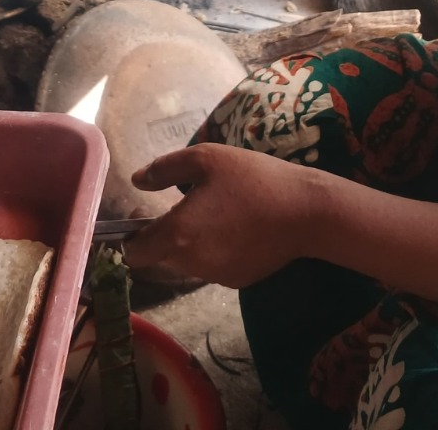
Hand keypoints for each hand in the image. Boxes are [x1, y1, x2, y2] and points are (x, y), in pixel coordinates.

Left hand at [122, 143, 320, 287]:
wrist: (306, 212)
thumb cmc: (252, 179)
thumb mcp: (205, 158)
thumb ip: (164, 169)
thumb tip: (138, 181)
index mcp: (177, 234)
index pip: (134, 253)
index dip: (131, 236)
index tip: (144, 214)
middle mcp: (191, 263)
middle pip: (158, 258)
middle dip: (161, 237)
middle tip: (182, 207)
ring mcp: (215, 276)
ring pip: (184, 264)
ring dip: (187, 244)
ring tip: (212, 213)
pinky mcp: (237, 280)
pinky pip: (211, 267)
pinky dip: (212, 251)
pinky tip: (234, 228)